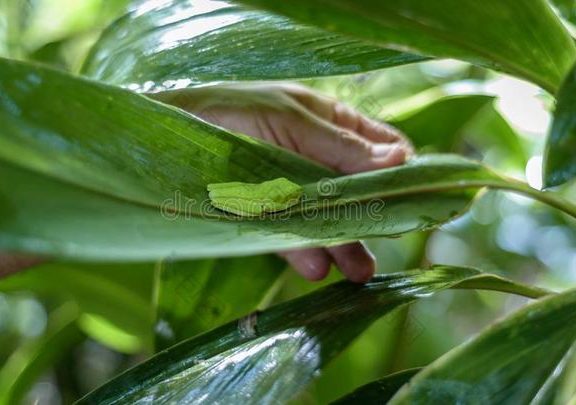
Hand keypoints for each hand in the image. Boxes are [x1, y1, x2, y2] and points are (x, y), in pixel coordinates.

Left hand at [156, 83, 413, 282]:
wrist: (162, 137)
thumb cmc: (231, 110)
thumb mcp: (292, 122)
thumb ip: (341, 147)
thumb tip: (403, 160)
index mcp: (329, 122)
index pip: (380, 148)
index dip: (401, 171)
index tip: (413, 197)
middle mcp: (315, 156)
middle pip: (357, 191)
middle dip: (372, 219)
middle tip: (384, 248)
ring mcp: (289, 187)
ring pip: (326, 219)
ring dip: (342, 244)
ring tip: (356, 272)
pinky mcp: (261, 214)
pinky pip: (288, 234)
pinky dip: (302, 251)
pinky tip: (313, 267)